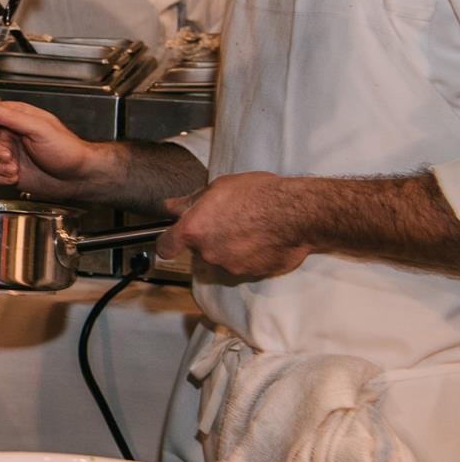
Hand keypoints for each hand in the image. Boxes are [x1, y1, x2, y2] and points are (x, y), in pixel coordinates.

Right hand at [0, 96, 104, 202]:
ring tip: (15, 168)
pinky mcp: (6, 171)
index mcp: (15, 118)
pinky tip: (15, 176)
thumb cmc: (67, 150)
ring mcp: (6, 153)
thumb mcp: (41, 129)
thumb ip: (14, 117)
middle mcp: (7, 134)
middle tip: (9, 157)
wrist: (77, 178)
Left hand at [157, 171, 310, 278]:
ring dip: (231, 247)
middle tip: (229, 220)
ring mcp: (230, 266)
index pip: (166, 247)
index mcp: (194, 230)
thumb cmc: (257, 194)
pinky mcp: (252, 274)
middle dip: (210, 238)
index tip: (172, 240)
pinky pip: (245, 265)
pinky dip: (250, 256)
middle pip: (200, 250)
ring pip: (223, 258)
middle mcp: (208, 252)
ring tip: (250, 228)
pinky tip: (263, 239)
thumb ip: (190, 201)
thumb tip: (169, 207)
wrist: (295, 213)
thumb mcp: (217, 187)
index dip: (168, 243)